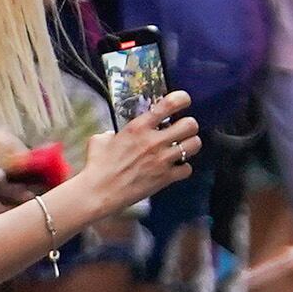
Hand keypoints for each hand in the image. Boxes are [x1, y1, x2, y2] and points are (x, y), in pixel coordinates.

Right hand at [77, 87, 202, 210]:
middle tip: (182, 130)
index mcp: (138, 127)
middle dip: (189, 125)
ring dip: (191, 145)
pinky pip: (188, 169)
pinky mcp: (165, 178)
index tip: (184, 101)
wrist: (99, 192)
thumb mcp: (100, 140)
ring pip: (195, 144)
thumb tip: (115, 135)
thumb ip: (113, 133)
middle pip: (190, 124)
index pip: (169, 104)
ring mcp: (162, 160)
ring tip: (182, 147)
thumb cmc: (97, 166)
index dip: (182, 99)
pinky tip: (175, 168)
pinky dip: (183, 169)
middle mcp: (154, 141)